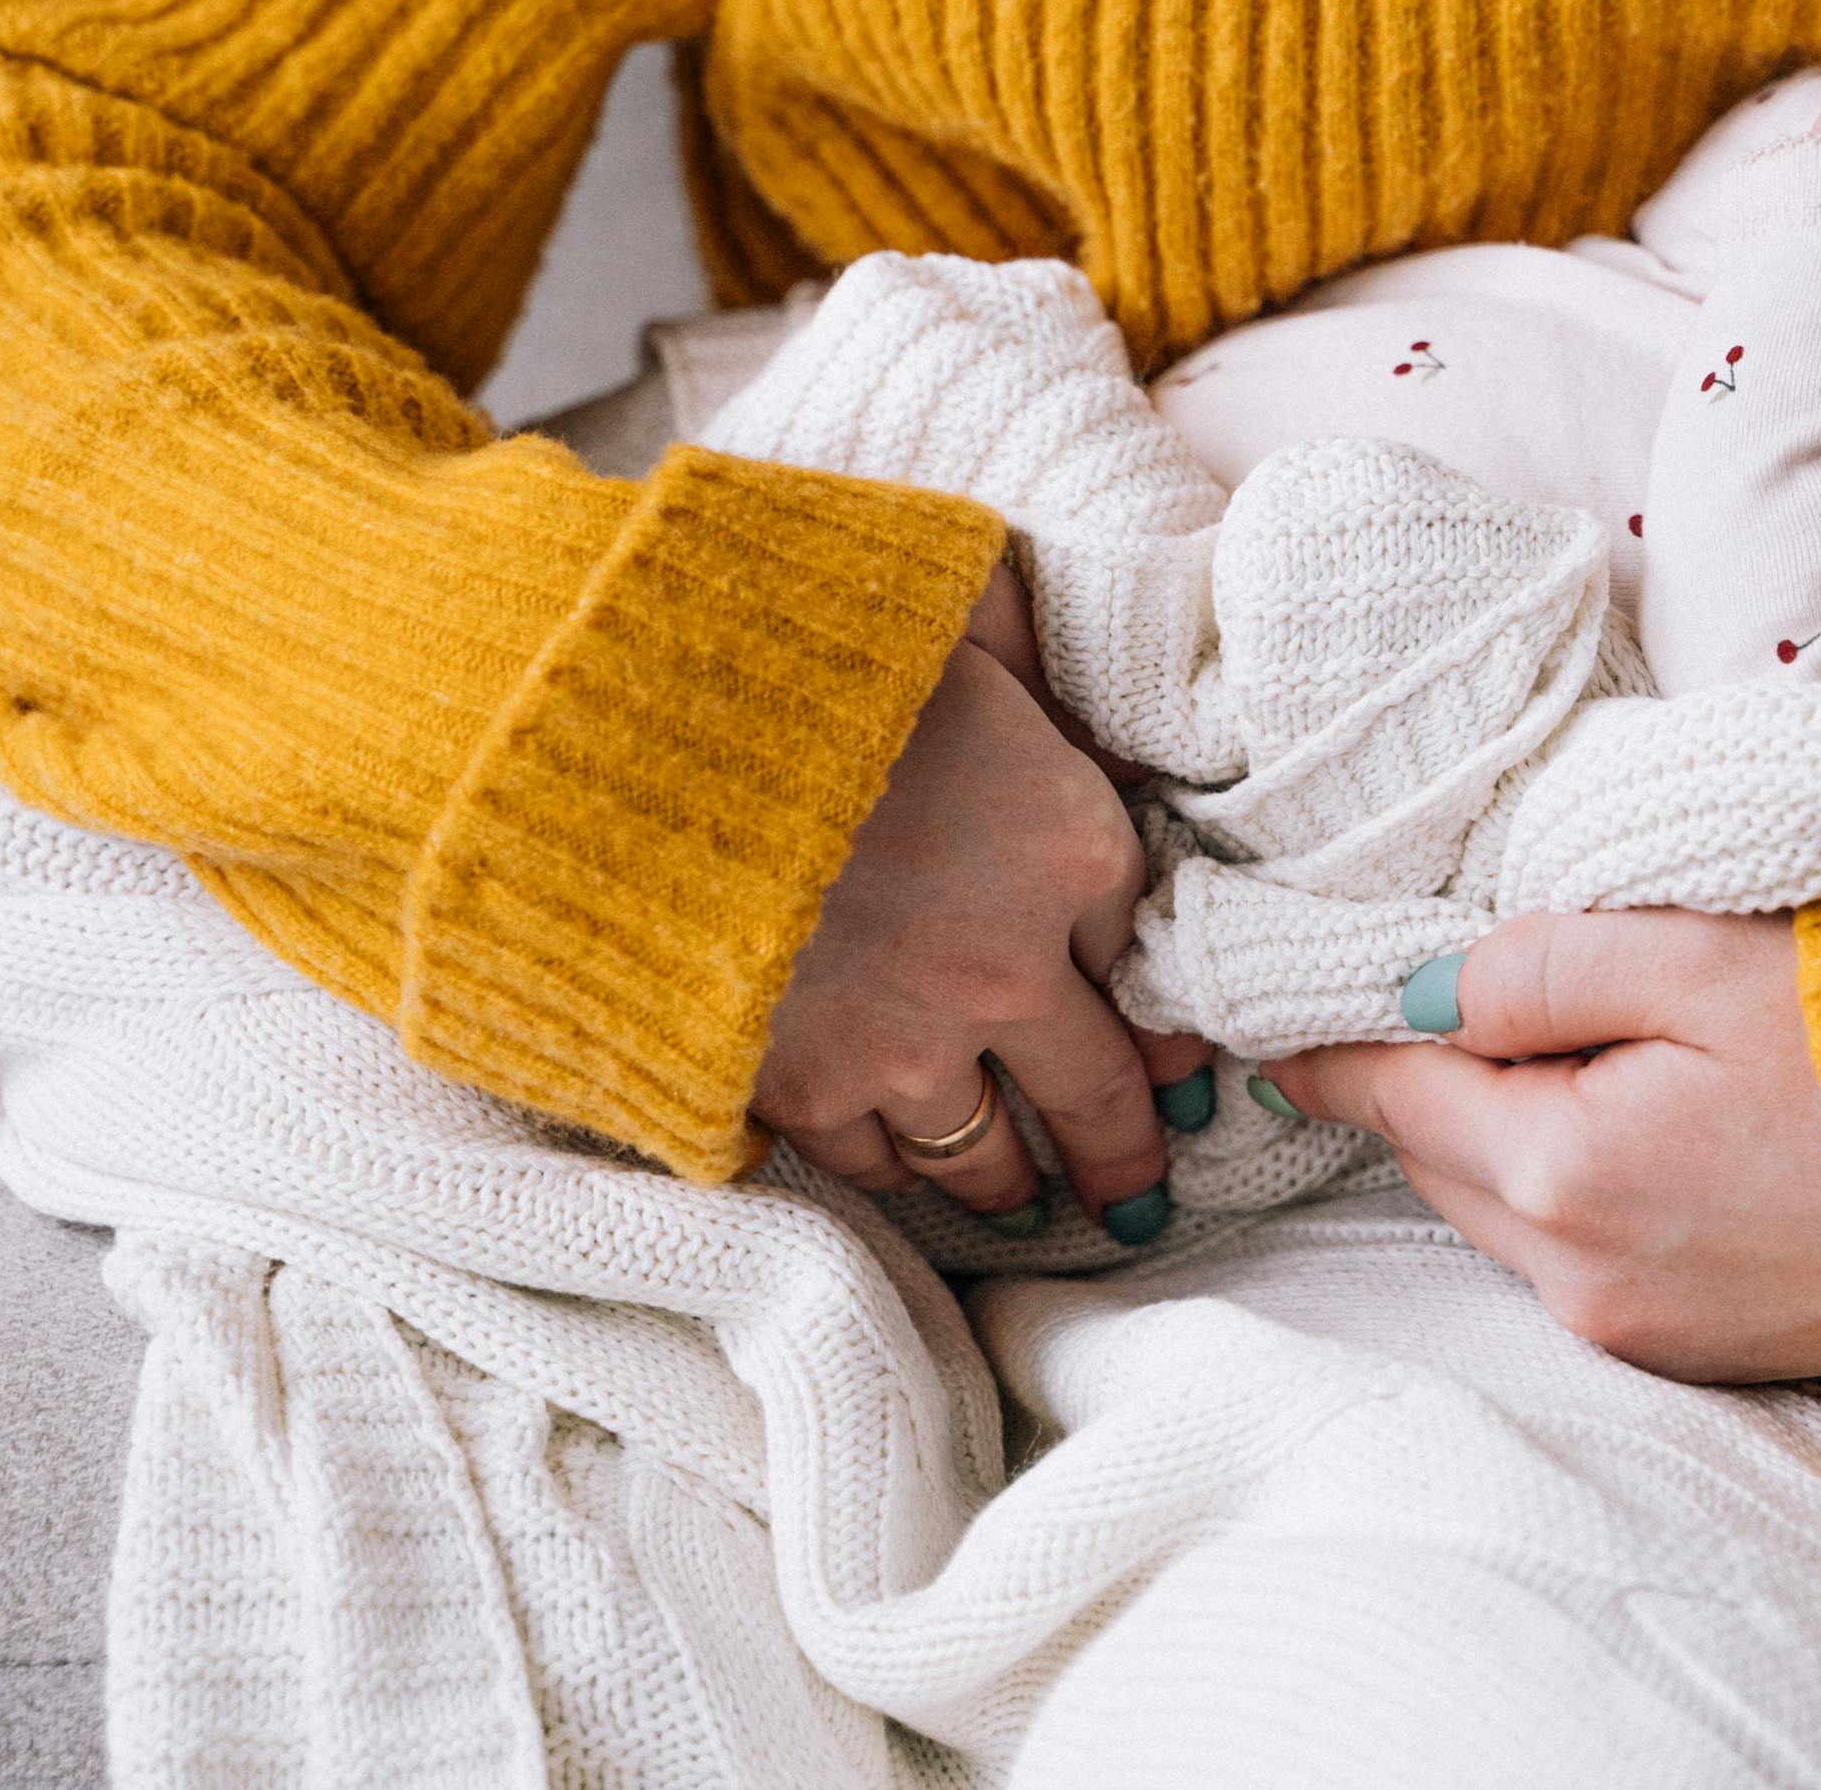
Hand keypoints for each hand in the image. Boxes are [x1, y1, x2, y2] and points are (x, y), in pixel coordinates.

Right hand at [750, 612, 1205, 1228]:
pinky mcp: (804, 1085)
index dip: (1166, 1009)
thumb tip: (1094, 708)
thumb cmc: (808, 656)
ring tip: (1028, 1197)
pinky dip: (891, 1172)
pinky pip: (871, 1164)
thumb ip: (1040, 671)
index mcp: (1071, 846)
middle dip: (1126, 1153)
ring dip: (1014, 1181)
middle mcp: (1011, 967)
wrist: (642, 733)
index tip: (1179, 1058)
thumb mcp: (965, 624)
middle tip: (1141, 1195)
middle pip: (1096, 1092)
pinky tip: (903, 1173)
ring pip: (986, 1153)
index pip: (1149, 953)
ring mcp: (906, 1041)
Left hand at [1261, 913, 1820, 1380]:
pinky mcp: (1700, 1353)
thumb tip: (1418, 986)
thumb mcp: (1704, 957)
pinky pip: (1578, 1259)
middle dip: (1428, 1078)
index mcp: (1564, 1172)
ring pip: (1505, 1211)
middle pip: (1438, 1159)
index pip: (1391, 1092)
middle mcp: (1579, 1278)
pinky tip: (1642, 1125)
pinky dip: (1573, 1189)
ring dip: (1505, 1134)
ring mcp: (1639, 1331)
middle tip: (1450, 986)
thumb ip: (1541, 965)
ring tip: (1574, 1045)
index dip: (1334, 1034)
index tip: (1283, 992)